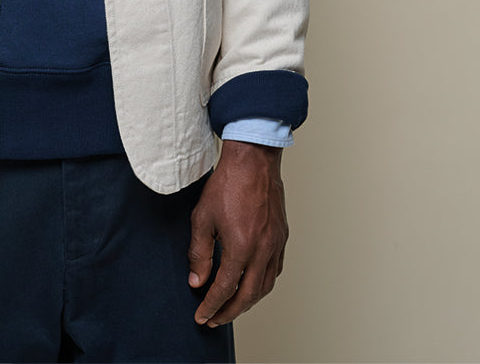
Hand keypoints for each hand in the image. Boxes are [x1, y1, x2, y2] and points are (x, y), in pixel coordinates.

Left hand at [188, 140, 287, 326]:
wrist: (253, 160)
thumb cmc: (227, 183)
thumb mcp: (202, 217)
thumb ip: (199, 253)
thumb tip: (197, 281)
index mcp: (241, 247)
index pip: (225, 289)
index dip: (211, 306)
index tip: (202, 316)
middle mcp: (262, 251)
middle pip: (247, 296)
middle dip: (229, 312)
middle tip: (215, 319)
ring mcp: (275, 245)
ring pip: (265, 287)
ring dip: (248, 302)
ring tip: (231, 306)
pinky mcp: (282, 237)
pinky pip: (275, 271)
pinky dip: (262, 284)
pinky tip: (252, 284)